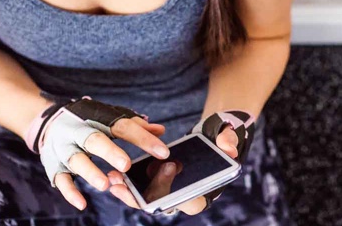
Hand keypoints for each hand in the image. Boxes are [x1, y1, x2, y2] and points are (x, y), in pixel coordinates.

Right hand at [55, 117, 168, 210]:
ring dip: (90, 172)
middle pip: (94, 140)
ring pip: (76, 160)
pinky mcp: (54, 164)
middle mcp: (79, 132)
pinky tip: (82, 204)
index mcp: (98, 119)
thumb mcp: (109, 118)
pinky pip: (60, 179)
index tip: (163, 151)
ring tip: (105, 184)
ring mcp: (65, 148)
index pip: (123, 127)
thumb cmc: (88, 122)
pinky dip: (70, 192)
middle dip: (109, 152)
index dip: (143, 139)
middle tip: (126, 165)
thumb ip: (134, 126)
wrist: (49, 121)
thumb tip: (160, 130)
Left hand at [106, 126, 240, 214]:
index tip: (157, 189)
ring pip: (147, 201)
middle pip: (162, 205)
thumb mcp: (227, 137)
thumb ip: (228, 140)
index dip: (173, 198)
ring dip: (129, 193)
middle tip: (123, 186)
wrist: (211, 138)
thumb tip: (227, 147)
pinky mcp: (158, 185)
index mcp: (206, 191)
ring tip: (113, 181)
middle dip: (140, 198)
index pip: (190, 204)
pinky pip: (141, 191)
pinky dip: (128, 185)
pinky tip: (114, 175)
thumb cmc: (220, 140)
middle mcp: (186, 196)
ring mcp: (171, 193)